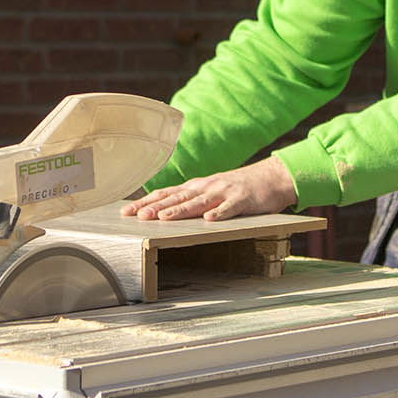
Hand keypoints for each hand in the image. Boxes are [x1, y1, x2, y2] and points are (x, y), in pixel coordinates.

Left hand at [121, 157, 297, 221]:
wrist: (271, 177)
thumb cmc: (237, 188)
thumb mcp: (210, 191)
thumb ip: (190, 199)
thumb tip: (161, 210)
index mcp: (196, 187)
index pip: (166, 193)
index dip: (146, 202)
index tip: (126, 212)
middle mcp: (206, 187)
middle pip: (178, 197)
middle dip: (157, 206)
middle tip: (138, 216)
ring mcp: (224, 192)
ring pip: (199, 202)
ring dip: (181, 209)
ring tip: (165, 217)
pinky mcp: (243, 200)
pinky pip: (230, 208)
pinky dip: (220, 214)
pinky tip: (210, 220)